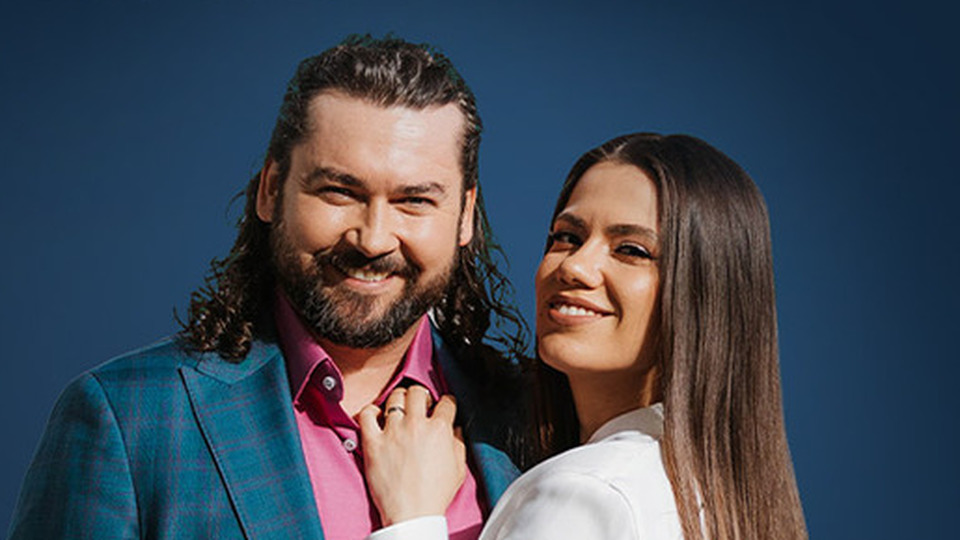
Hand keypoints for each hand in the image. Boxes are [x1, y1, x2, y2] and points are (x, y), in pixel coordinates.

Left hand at [358, 386, 465, 526]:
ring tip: (400, 409)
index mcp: (440, 430)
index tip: (443, 406)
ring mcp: (393, 432)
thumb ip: (458, 443)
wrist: (412, 514)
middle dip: (422, 395)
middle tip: (420, 405)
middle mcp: (416, 425)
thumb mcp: (458, 468)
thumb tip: (455, 429)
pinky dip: (371, 411)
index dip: (447, 403)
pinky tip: (376, 415)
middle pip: (418, 393)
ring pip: (394, 398)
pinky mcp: (373, 442)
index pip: (446, 402)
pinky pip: (367, 415)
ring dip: (399, 400)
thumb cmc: (434, 494)